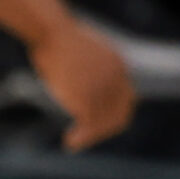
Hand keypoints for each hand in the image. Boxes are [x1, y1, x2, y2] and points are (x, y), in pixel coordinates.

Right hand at [29, 19, 135, 149]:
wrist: (53, 35)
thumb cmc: (59, 41)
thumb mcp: (85, 54)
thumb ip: (92, 71)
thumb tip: (81, 85)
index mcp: (119, 65)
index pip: (126, 99)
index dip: (114, 115)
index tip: (98, 125)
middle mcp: (115, 79)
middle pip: (119, 115)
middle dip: (103, 131)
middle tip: (85, 137)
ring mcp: (102, 90)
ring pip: (102, 123)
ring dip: (89, 138)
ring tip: (73, 142)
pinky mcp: (87, 98)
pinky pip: (88, 125)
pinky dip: (80, 138)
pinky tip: (69, 142)